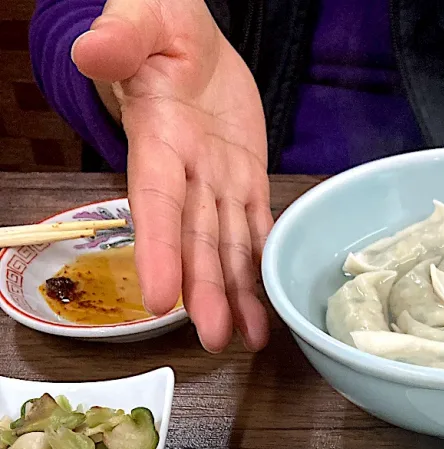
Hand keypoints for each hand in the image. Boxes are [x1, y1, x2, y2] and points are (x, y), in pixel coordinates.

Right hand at [71, 0, 271, 351]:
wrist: (189, 39)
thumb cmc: (159, 25)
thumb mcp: (142, 18)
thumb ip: (121, 35)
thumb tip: (93, 50)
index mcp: (158, 139)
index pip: (156, 202)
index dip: (159, 250)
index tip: (159, 297)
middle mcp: (186, 173)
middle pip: (195, 240)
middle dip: (204, 291)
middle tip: (215, 338)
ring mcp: (217, 183)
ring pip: (227, 247)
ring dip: (236, 295)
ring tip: (247, 341)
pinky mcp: (246, 182)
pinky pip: (256, 231)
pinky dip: (262, 270)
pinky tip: (270, 311)